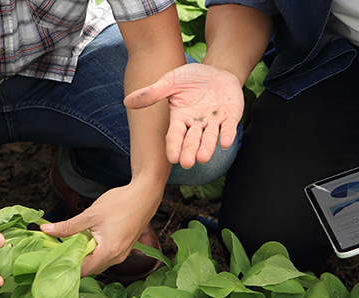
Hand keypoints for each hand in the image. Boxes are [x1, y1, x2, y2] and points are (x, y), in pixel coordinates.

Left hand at [39, 182, 160, 276]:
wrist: (145, 196)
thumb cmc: (121, 203)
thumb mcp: (90, 214)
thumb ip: (68, 226)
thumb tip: (46, 230)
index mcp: (109, 252)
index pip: (82, 270)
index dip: (66, 265)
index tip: (52, 257)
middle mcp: (117, 258)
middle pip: (90, 269)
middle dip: (74, 261)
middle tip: (57, 250)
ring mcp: (122, 254)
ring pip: (97, 263)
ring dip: (85, 256)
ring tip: (71, 243)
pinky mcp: (124, 248)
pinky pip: (105, 257)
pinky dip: (94, 252)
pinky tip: (87, 239)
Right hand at [124, 63, 244, 168]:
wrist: (216, 71)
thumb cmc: (191, 79)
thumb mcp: (170, 82)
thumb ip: (153, 93)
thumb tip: (127, 101)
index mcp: (181, 119)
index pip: (176, 135)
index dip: (174, 146)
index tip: (172, 158)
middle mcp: (197, 124)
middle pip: (192, 140)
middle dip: (190, 151)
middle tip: (187, 163)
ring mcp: (214, 122)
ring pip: (210, 137)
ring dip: (207, 147)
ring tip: (203, 158)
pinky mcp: (231, 117)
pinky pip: (229, 128)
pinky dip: (227, 135)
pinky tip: (225, 143)